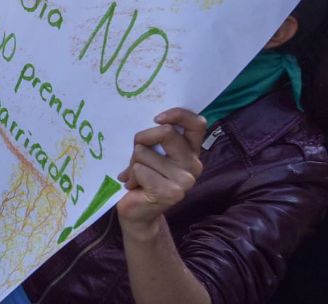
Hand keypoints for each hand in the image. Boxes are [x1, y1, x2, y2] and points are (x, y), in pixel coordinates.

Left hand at [115, 108, 206, 226]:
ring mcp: (184, 181)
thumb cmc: (144, 177)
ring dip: (133, 163)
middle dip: (142, 139)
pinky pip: (140, 169)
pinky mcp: (170, 193)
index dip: (178, 114)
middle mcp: (194, 165)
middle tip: (137, 154)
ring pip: (145, 152)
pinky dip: (131, 176)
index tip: (157, 118)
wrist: (139, 212)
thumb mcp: (153, 153)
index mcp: (192, 152)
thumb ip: (157, 138)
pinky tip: (134, 186)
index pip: (197, 124)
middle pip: (166, 132)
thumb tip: (152, 119)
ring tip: (136, 175)